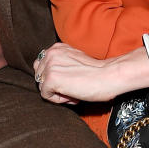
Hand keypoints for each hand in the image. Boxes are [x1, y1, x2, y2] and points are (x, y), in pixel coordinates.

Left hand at [34, 42, 148, 104]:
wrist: (108, 75)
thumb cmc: (96, 71)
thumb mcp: (74, 59)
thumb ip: (60, 63)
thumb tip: (47, 78)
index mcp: (56, 47)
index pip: (42, 66)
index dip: (55, 76)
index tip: (70, 80)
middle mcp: (50, 54)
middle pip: (40, 76)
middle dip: (53, 84)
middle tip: (72, 87)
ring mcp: (49, 66)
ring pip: (43, 87)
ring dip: (57, 92)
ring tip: (74, 91)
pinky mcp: (50, 79)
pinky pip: (46, 95)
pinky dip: (58, 100)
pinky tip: (73, 95)